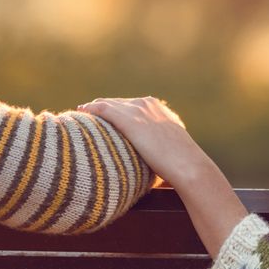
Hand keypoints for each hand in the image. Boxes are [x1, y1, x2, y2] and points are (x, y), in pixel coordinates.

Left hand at [79, 96, 247, 259]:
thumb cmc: (181, 166)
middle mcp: (147, 104)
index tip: (104, 118)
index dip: (116, 110)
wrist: (187, 165)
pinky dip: (91, 109)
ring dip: (94, 108)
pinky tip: (81, 112)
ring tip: (81, 113)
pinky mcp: (129, 120)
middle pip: (117, 102)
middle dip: (102, 108)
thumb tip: (154, 163)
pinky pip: (104, 109)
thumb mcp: (170, 150)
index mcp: (159, 109)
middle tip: (87, 114)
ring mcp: (138, 110)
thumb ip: (158, 148)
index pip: (130, 105)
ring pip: (108, 104)